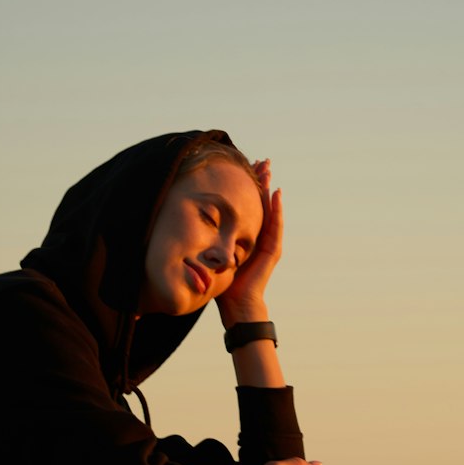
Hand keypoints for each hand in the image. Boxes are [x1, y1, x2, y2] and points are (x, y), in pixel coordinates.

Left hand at [218, 159, 281, 326]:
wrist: (237, 304)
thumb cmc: (222, 282)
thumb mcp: (213, 252)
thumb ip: (208, 239)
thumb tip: (186, 222)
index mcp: (246, 234)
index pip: (248, 204)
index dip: (247, 186)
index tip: (244, 167)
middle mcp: (259, 235)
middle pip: (262, 202)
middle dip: (261, 181)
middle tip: (262, 160)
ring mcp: (268, 242)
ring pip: (270, 209)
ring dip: (269, 189)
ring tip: (269, 170)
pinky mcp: (272, 250)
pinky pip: (275, 225)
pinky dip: (276, 209)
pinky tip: (275, 193)